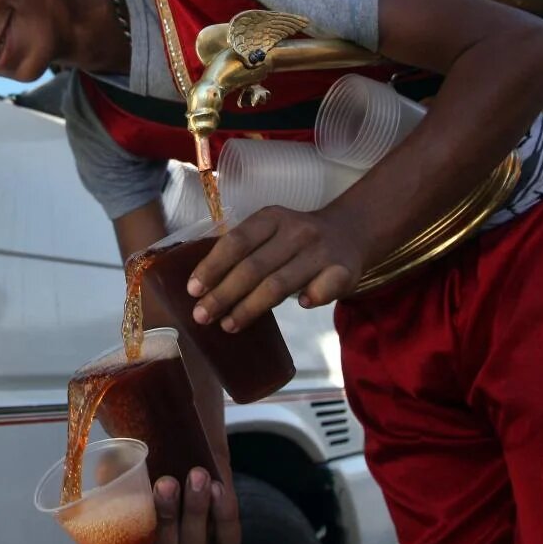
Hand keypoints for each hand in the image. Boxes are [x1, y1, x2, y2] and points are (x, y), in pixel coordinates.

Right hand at [94, 469, 240, 543]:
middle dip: (166, 518)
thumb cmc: (149, 467)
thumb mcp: (122, 468)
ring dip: (196, 511)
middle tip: (166, 483)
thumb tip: (108, 470)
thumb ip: (113, 475)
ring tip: (197, 475)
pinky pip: (228, 541)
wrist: (186, 459)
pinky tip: (217, 488)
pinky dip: (224, 515)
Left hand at [187, 206, 362, 331]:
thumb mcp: (270, 233)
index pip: (236, 242)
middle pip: (253, 267)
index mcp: (272, 218)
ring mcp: (321, 251)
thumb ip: (244, 252)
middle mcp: (296, 231)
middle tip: (201, 316)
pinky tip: (300, 306)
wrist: (350, 233)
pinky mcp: (343, 270)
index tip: (192, 290)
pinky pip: (322, 289)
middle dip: (223, 294)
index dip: (212, 266)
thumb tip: (203, 288)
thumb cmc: (296, 241)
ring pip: (279, 284)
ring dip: (250, 308)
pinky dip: (311, 297)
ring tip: (228, 325)